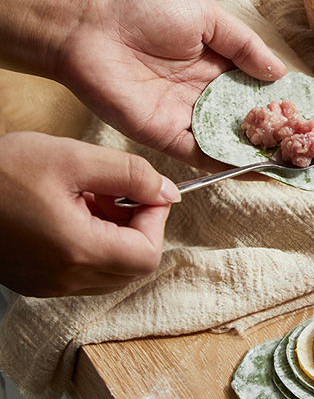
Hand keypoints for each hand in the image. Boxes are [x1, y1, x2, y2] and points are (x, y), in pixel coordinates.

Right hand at [0, 131, 179, 296]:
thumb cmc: (4, 170)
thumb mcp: (75, 158)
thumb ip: (131, 174)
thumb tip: (168, 191)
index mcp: (77, 251)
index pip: (148, 255)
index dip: (157, 219)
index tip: (146, 190)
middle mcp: (63, 279)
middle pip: (132, 267)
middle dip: (139, 226)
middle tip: (119, 191)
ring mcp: (46, 284)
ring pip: (109, 270)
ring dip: (116, 233)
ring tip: (92, 196)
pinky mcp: (34, 279)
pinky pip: (82, 270)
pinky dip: (92, 241)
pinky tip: (73, 208)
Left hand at [60, 0, 287, 169]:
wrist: (88, 29)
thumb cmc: (146, 11)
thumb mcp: (207, 16)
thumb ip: (244, 45)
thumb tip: (279, 73)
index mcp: (217, 60)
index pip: (256, 85)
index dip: (282, 98)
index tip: (310, 111)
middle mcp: (205, 90)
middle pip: (247, 116)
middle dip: (276, 129)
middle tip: (308, 144)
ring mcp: (186, 114)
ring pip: (229, 138)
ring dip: (257, 149)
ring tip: (291, 161)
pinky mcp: (165, 135)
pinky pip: (200, 153)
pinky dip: (225, 163)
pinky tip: (254, 168)